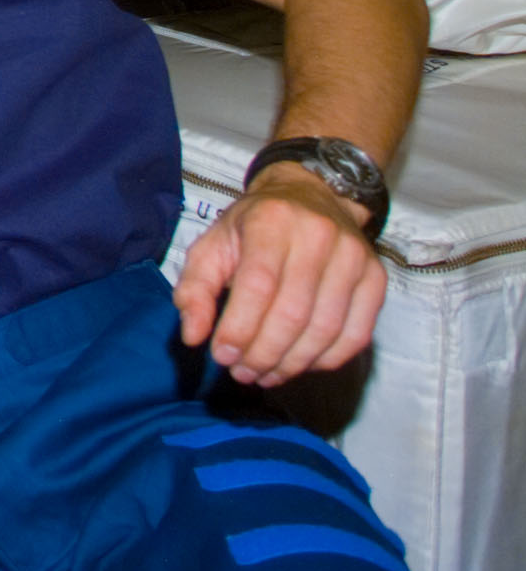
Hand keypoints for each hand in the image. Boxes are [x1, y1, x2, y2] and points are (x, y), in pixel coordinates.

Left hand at [175, 167, 386, 388]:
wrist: (309, 197)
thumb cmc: (253, 227)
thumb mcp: (212, 244)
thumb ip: (195, 288)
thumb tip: (193, 336)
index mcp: (271, 221)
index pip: (258, 285)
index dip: (240, 328)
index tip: (222, 355)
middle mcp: (318, 235)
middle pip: (293, 313)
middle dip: (264, 353)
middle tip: (242, 372)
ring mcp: (353, 257)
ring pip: (325, 328)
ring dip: (292, 363)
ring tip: (265, 374)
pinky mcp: (376, 278)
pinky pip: (356, 334)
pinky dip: (326, 359)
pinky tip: (299, 364)